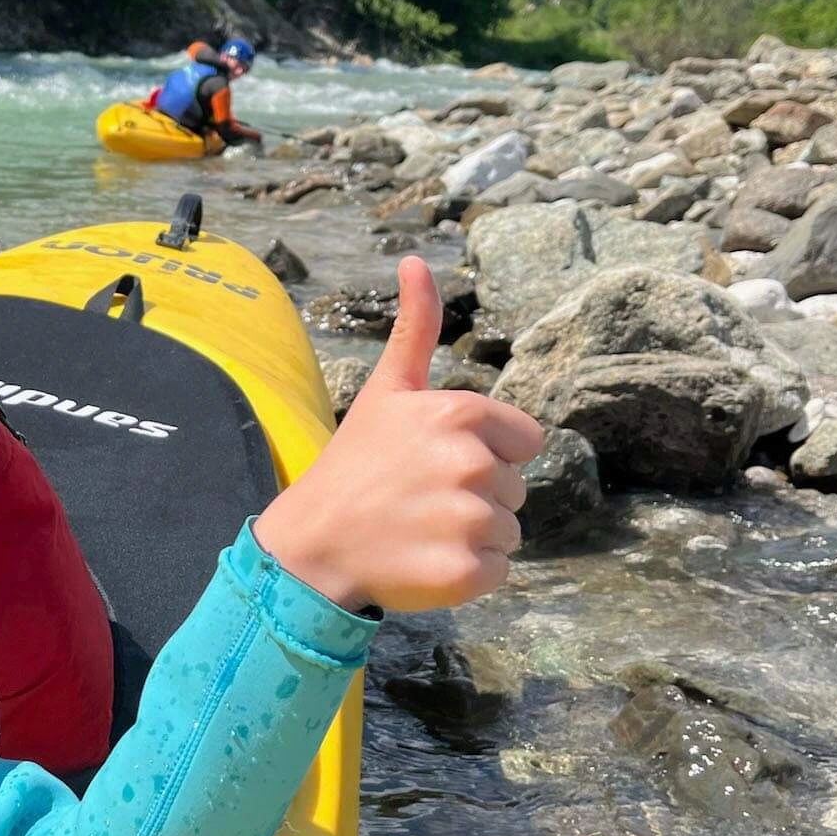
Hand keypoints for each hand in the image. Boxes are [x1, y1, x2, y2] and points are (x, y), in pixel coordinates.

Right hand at [253, 257, 544, 612]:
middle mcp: (472, 464)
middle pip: (516, 488)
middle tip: (421, 499)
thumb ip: (416, 328)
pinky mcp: (466, 571)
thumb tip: (415, 260)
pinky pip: (499, 571)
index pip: (524, 441)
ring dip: (473, 536)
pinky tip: (425, 561)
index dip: (488, 453)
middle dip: (477, 497)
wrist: (312, 544)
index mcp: (461, 415)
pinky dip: (468, 575)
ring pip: (509, 531)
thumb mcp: (387, 389)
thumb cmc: (355, 464)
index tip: (437, 463)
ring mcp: (469, 520)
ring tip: (421, 530)